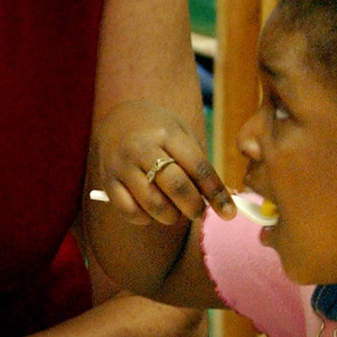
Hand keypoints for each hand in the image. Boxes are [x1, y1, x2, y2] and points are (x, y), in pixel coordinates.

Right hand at [92, 99, 233, 227]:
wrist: (116, 118)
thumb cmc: (158, 130)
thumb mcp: (180, 133)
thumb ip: (197, 164)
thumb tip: (217, 201)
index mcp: (167, 133)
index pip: (198, 168)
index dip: (216, 193)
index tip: (229, 213)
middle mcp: (142, 148)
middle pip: (177, 187)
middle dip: (194, 207)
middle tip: (198, 211)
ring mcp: (122, 165)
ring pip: (153, 204)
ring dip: (171, 216)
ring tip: (175, 211)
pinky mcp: (107, 181)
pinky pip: (129, 211)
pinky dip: (145, 218)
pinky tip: (150, 210)